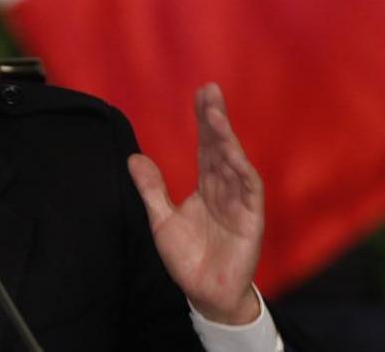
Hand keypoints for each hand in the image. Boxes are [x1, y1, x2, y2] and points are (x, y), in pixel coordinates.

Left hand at [127, 83, 263, 324]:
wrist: (204, 294)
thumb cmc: (188, 258)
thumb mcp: (161, 220)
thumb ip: (150, 189)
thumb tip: (134, 157)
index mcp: (206, 186)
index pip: (205, 147)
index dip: (203, 121)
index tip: (200, 93)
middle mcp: (225, 189)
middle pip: (220, 148)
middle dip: (216, 119)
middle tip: (210, 90)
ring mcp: (239, 203)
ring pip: (234, 164)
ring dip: (226, 139)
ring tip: (215, 115)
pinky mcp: (251, 221)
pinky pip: (249, 191)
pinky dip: (242, 171)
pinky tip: (233, 153)